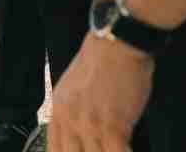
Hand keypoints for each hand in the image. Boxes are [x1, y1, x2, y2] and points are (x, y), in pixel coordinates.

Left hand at [47, 35, 154, 151]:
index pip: (54, 150)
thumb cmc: (103, 62)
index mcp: (59, 110)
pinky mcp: (112, 126)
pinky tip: (130, 150)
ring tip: (115, 148)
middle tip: (101, 148)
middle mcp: (70, 120)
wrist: (117, 44)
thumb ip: (73, 113)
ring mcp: (89, 125)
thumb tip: (80, 135)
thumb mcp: (75, 87)